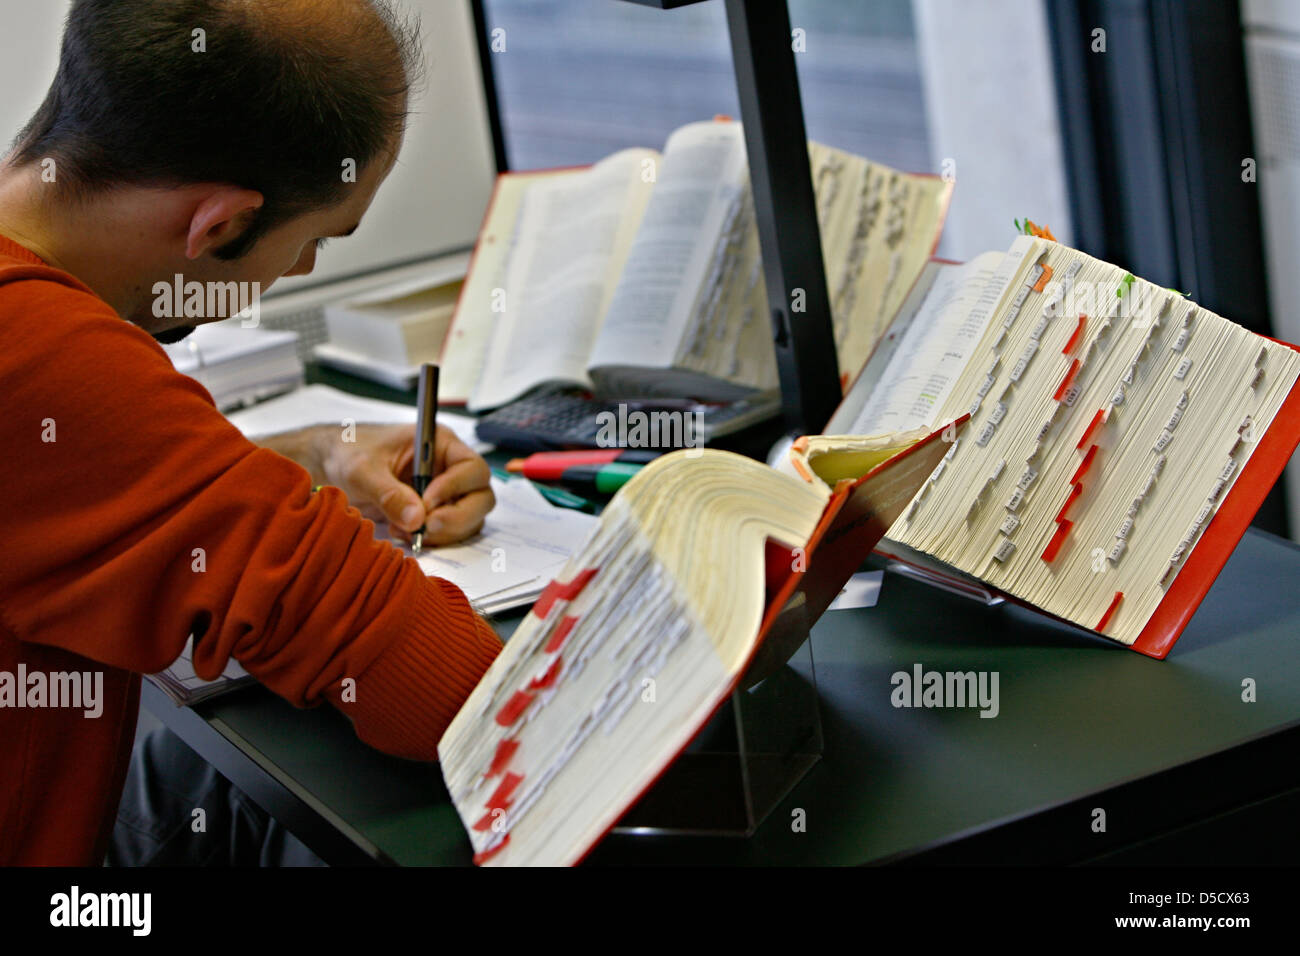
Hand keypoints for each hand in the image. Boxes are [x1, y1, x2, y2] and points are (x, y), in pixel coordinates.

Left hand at [316, 423, 493, 545]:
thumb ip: (388, 493)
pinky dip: (431, 539)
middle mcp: (449, 469)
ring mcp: (445, 494)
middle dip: (457, 518)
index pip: (473, 469)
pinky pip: (450, 532)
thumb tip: (417, 518)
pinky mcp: (433, 513)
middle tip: (425, 527)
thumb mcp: (362, 470)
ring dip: (443, 532)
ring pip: (469, 520)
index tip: (427, 503)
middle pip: (480, 498)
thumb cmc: (348, 453)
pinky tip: (401, 533)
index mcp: (440, 445)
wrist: (331, 466)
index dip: (456, 488)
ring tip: (405, 530)